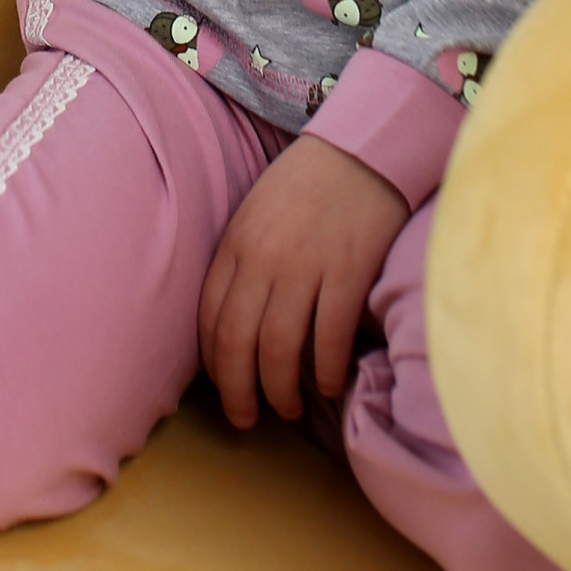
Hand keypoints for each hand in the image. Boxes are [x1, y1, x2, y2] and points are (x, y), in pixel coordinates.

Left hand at [198, 134, 408, 430]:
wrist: (361, 150)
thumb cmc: (307, 185)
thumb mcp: (255, 215)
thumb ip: (241, 263)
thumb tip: (237, 323)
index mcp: (235, 245)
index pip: (209, 320)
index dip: (214, 366)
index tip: (224, 388)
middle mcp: (264, 261)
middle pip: (238, 344)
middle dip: (238, 393)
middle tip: (247, 419)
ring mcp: (306, 268)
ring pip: (280, 350)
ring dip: (281, 391)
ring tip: (289, 409)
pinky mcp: (349, 273)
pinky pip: (330, 338)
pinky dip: (327, 371)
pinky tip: (329, 385)